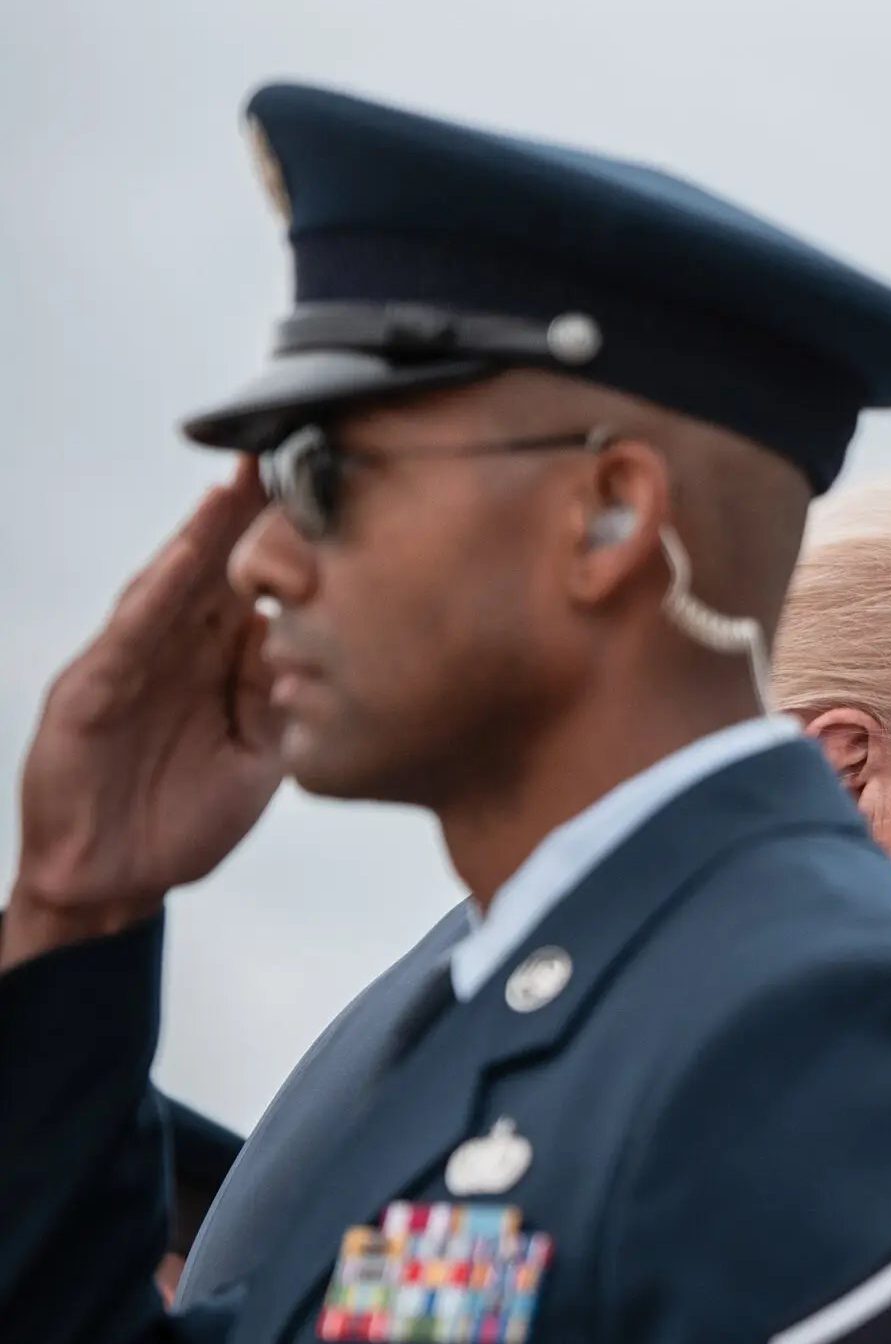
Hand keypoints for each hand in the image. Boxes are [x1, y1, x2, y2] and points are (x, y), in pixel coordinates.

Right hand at [4, 459, 283, 969]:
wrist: (114, 880)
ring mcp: (130, 665)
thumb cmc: (182, 820)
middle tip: (290, 452)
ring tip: (240, 482)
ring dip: (207, 533)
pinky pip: (132, 633)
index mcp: (215, 667)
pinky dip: (160, 591)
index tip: (332, 498)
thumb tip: (336, 657)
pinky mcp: (91, 692)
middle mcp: (175, 653)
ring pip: (174, 586)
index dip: (289, 546)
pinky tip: (190, 554)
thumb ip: (287, 704)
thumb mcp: (259, 758)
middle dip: (250, 514)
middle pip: (218, 570)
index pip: (258, 591)